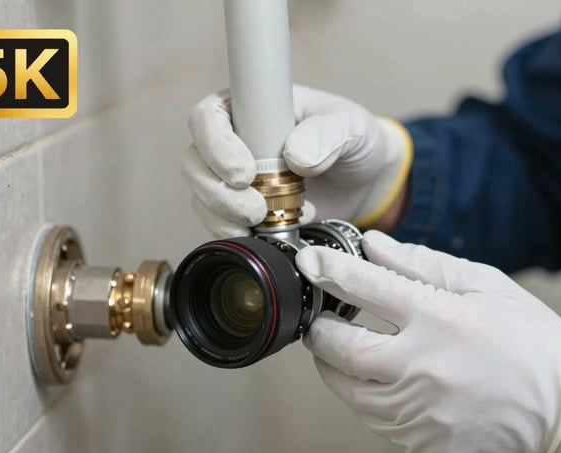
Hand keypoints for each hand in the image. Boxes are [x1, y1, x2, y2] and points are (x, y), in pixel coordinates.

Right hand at [181, 86, 411, 237]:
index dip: (216, 145)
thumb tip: (296, 155)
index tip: (246, 173)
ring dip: (223, 216)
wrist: (365, 181)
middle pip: (195, 163)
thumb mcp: (350, 126)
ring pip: (201, 196)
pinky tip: (264, 237)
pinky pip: (219, 223)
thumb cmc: (353, 139)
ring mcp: (233, 178)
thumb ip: (327, 134)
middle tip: (257, 209)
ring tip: (261, 223)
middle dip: (218, 191)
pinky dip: (234, 234)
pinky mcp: (242, 210)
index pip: (208, 117)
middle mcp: (233, 141)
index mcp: (250, 108)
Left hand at [296, 231, 560, 452]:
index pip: (364, 286)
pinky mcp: (427, 443)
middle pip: (340, 349)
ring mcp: (423, 411)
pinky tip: (382, 383)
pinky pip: (378, 421)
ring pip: (349, 393)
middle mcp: (424, 367)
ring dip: (336, 369)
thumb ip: (421, 263)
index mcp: (439, 319)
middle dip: (319, 331)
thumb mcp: (482, 284)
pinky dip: (369, 398)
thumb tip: (373, 246)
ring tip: (343, 352)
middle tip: (319, 321)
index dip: (328, 270)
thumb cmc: (530, 338)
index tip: (309, 263)